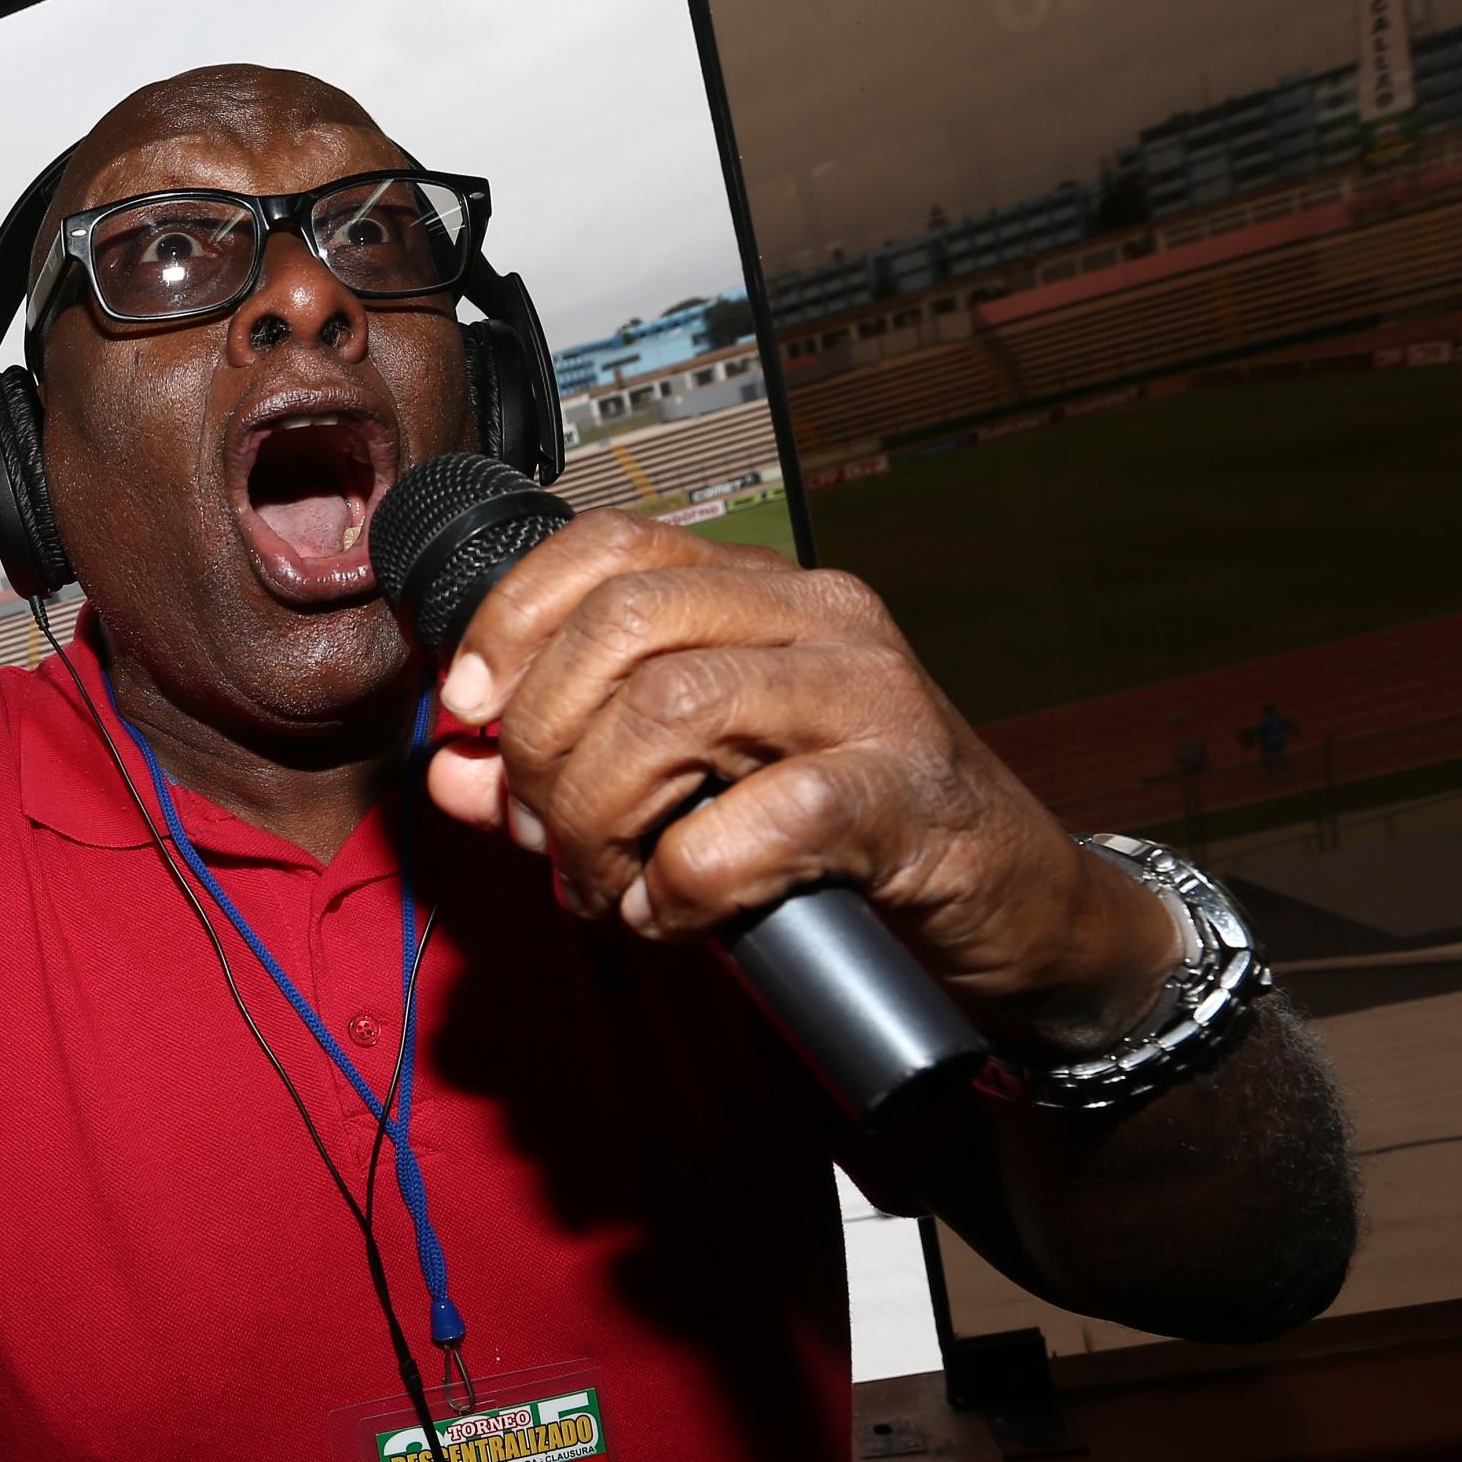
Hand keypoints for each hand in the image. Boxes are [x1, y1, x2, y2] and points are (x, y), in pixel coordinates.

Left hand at [420, 511, 1183, 1056]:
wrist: (1009, 911)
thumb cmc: (843, 842)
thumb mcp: (683, 795)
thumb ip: (567, 770)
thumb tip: (453, 772)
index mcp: (759, 594)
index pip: (606, 548)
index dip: (511, 622)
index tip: (469, 715)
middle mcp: (817, 618)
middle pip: (622, 626)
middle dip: (544, 740)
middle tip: (543, 833)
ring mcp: (869, 696)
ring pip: (674, 711)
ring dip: (601, 817)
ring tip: (603, 883)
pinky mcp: (905, 794)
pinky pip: (760, 821)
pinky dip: (687, 882)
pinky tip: (675, 912)